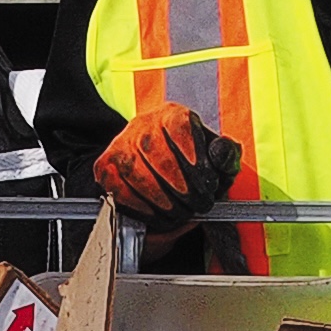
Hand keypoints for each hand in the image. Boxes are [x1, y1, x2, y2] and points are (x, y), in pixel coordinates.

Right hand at [93, 102, 242, 229]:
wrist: (161, 175)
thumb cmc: (191, 167)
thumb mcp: (214, 160)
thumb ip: (225, 156)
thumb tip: (225, 151)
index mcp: (172, 115)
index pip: (177, 123)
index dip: (190, 149)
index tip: (205, 177)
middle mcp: (143, 125)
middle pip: (152, 147)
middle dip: (177, 182)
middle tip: (197, 203)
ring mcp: (120, 145)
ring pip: (133, 169)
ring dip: (159, 197)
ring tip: (180, 212)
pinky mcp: (105, 167)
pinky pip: (117, 187)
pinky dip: (139, 206)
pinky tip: (157, 215)